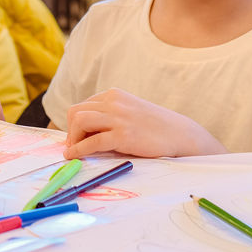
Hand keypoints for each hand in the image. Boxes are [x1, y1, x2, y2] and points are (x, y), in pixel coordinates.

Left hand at [64, 88, 225, 159]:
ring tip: (75, 150)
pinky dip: (78, 150)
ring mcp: (118, 118)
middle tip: (73, 145)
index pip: (83, 105)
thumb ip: (111, 116)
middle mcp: (113, 102)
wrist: (180, 134)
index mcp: (114, 95)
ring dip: (73, 138)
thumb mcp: (130, 112)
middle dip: (70, 130)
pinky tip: (74, 156)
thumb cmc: (156, 127)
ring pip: (79, 121)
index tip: (75, 137)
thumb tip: (86, 132)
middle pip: (76, 112)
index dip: (75, 123)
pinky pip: (92, 142)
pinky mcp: (123, 135)